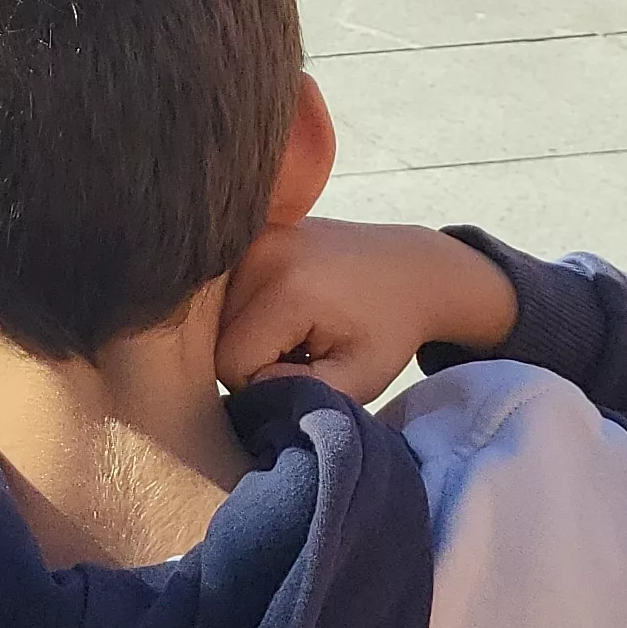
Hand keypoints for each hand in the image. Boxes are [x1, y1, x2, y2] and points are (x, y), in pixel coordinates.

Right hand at [212, 219, 518, 403]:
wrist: (412, 269)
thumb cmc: (389, 330)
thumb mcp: (360, 378)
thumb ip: (302, 395)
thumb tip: (249, 388)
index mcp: (288, 289)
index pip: (230, 363)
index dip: (261, 384)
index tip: (303, 374)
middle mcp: (260, 252)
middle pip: (214, 336)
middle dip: (251, 359)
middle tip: (302, 354)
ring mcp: (253, 236)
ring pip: (214, 314)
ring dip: (246, 334)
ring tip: (294, 332)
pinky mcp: (251, 232)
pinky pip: (224, 289)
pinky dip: (245, 310)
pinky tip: (283, 311)